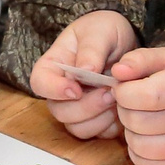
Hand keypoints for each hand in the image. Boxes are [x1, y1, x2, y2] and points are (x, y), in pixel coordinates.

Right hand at [29, 10, 137, 140]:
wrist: (124, 41)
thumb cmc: (104, 31)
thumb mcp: (99, 31)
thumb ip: (92, 49)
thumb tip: (86, 70)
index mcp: (53, 66)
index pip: (39, 83)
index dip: (54, 90)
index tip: (77, 89)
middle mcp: (60, 91)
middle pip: (59, 111)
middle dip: (86, 106)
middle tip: (109, 92)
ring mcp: (77, 107)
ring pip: (77, 127)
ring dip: (99, 118)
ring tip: (117, 98)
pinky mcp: (95, 120)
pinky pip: (98, 134)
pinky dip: (111, 126)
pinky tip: (122, 108)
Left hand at [109, 46, 164, 164]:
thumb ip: (138, 60)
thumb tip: (117, 72)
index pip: (146, 96)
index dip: (123, 93)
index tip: (122, 88)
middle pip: (139, 122)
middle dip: (125, 111)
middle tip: (131, 104)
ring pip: (141, 147)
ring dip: (130, 133)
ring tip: (140, 119)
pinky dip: (139, 153)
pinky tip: (146, 137)